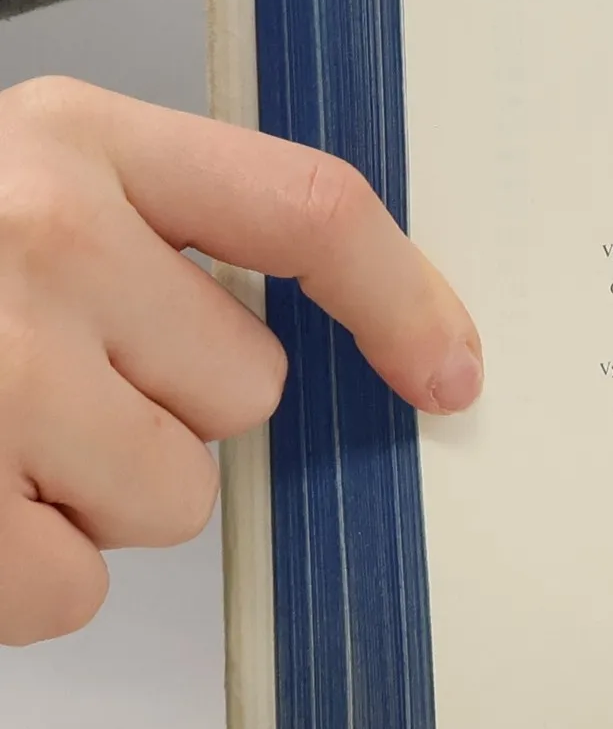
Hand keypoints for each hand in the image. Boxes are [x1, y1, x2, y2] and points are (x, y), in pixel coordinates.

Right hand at [0, 78, 481, 645]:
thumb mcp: (15, 184)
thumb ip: (155, 231)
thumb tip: (325, 338)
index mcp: (75, 140)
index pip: (308, 211)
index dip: (402, 299)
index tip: (452, 374)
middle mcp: (37, 237)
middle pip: (246, 391)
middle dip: (166, 408)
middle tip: (42, 377)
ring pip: (169, 498)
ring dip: (90, 494)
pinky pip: (71, 588)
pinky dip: (15, 572)